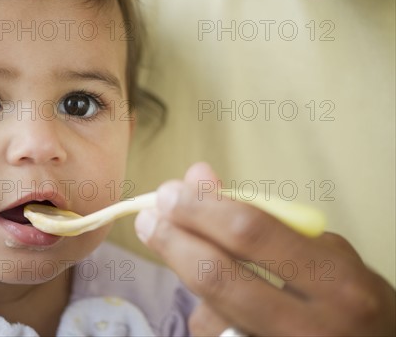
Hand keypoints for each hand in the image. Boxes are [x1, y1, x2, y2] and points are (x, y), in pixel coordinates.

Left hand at [135, 163, 395, 335]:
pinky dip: (204, 307)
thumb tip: (197, 175)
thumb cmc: (347, 293)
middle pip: (218, 277)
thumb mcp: (323, 248)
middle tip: (150, 217)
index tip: (169, 194)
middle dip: (174, 241)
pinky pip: (214, 330)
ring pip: (208, 310)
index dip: (201, 209)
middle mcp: (309, 324)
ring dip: (184, 272)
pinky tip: (212, 295)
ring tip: (176, 245)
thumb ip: (263, 216)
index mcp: (335, 281)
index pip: (251, 234)